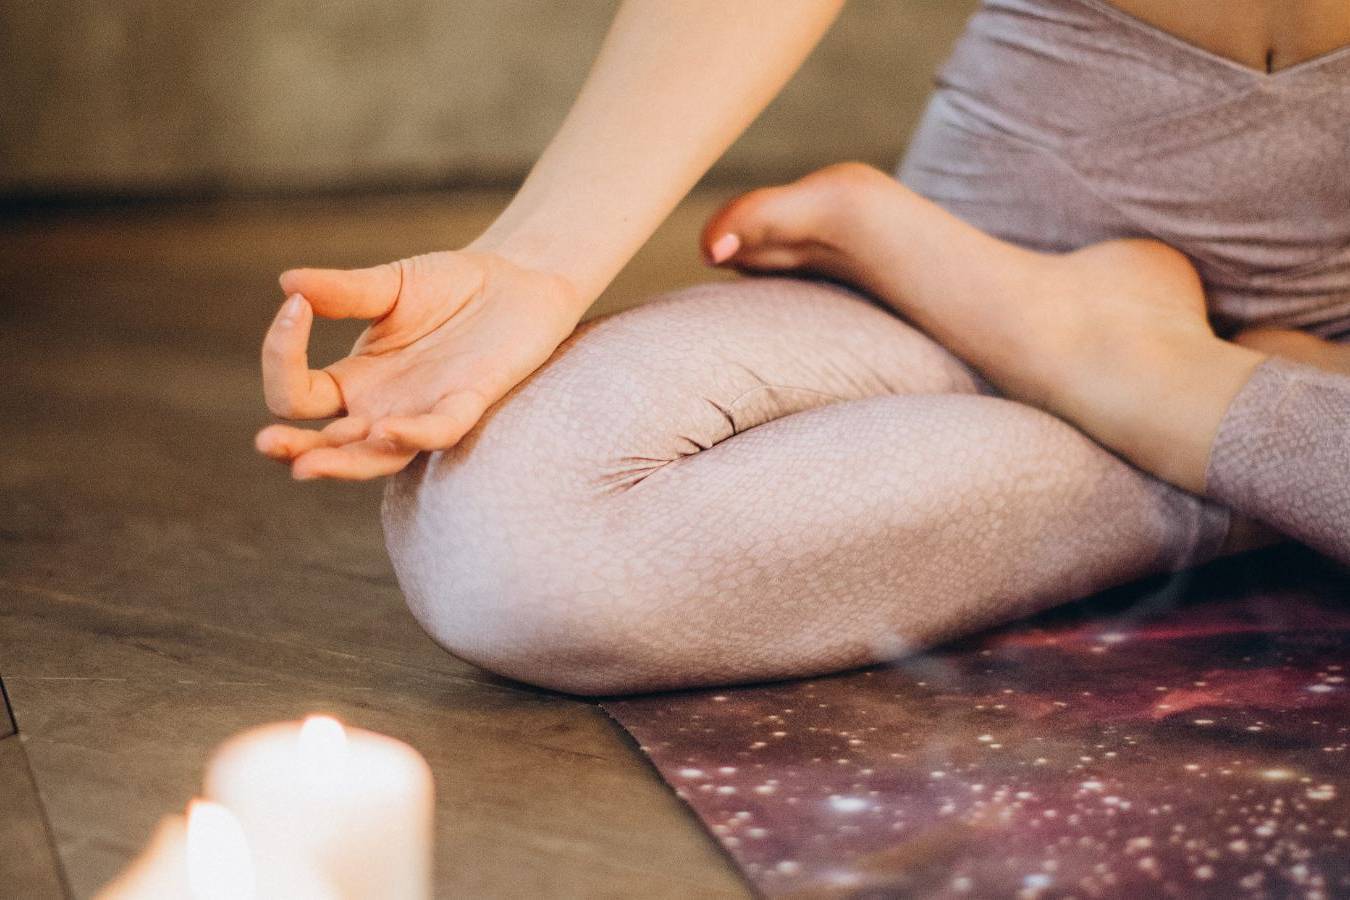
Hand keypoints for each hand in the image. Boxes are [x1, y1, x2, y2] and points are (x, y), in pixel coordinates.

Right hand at [255, 251, 583, 479]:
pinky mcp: (468, 403)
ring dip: (343, 463)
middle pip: (327, 443)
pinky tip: (387, 430)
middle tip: (267, 442)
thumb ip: (344, 290)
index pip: (297, 394)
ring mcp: (423, 410)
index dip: (282, 356)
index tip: (294, 306)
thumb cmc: (452, 287)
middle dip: (294, 447)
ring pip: (376, 456)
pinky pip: (440, 431)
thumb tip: (286, 283)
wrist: (516, 281)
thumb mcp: (390, 284)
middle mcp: (381, 407)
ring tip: (305, 465)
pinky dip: (414, 434)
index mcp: (353, 380)